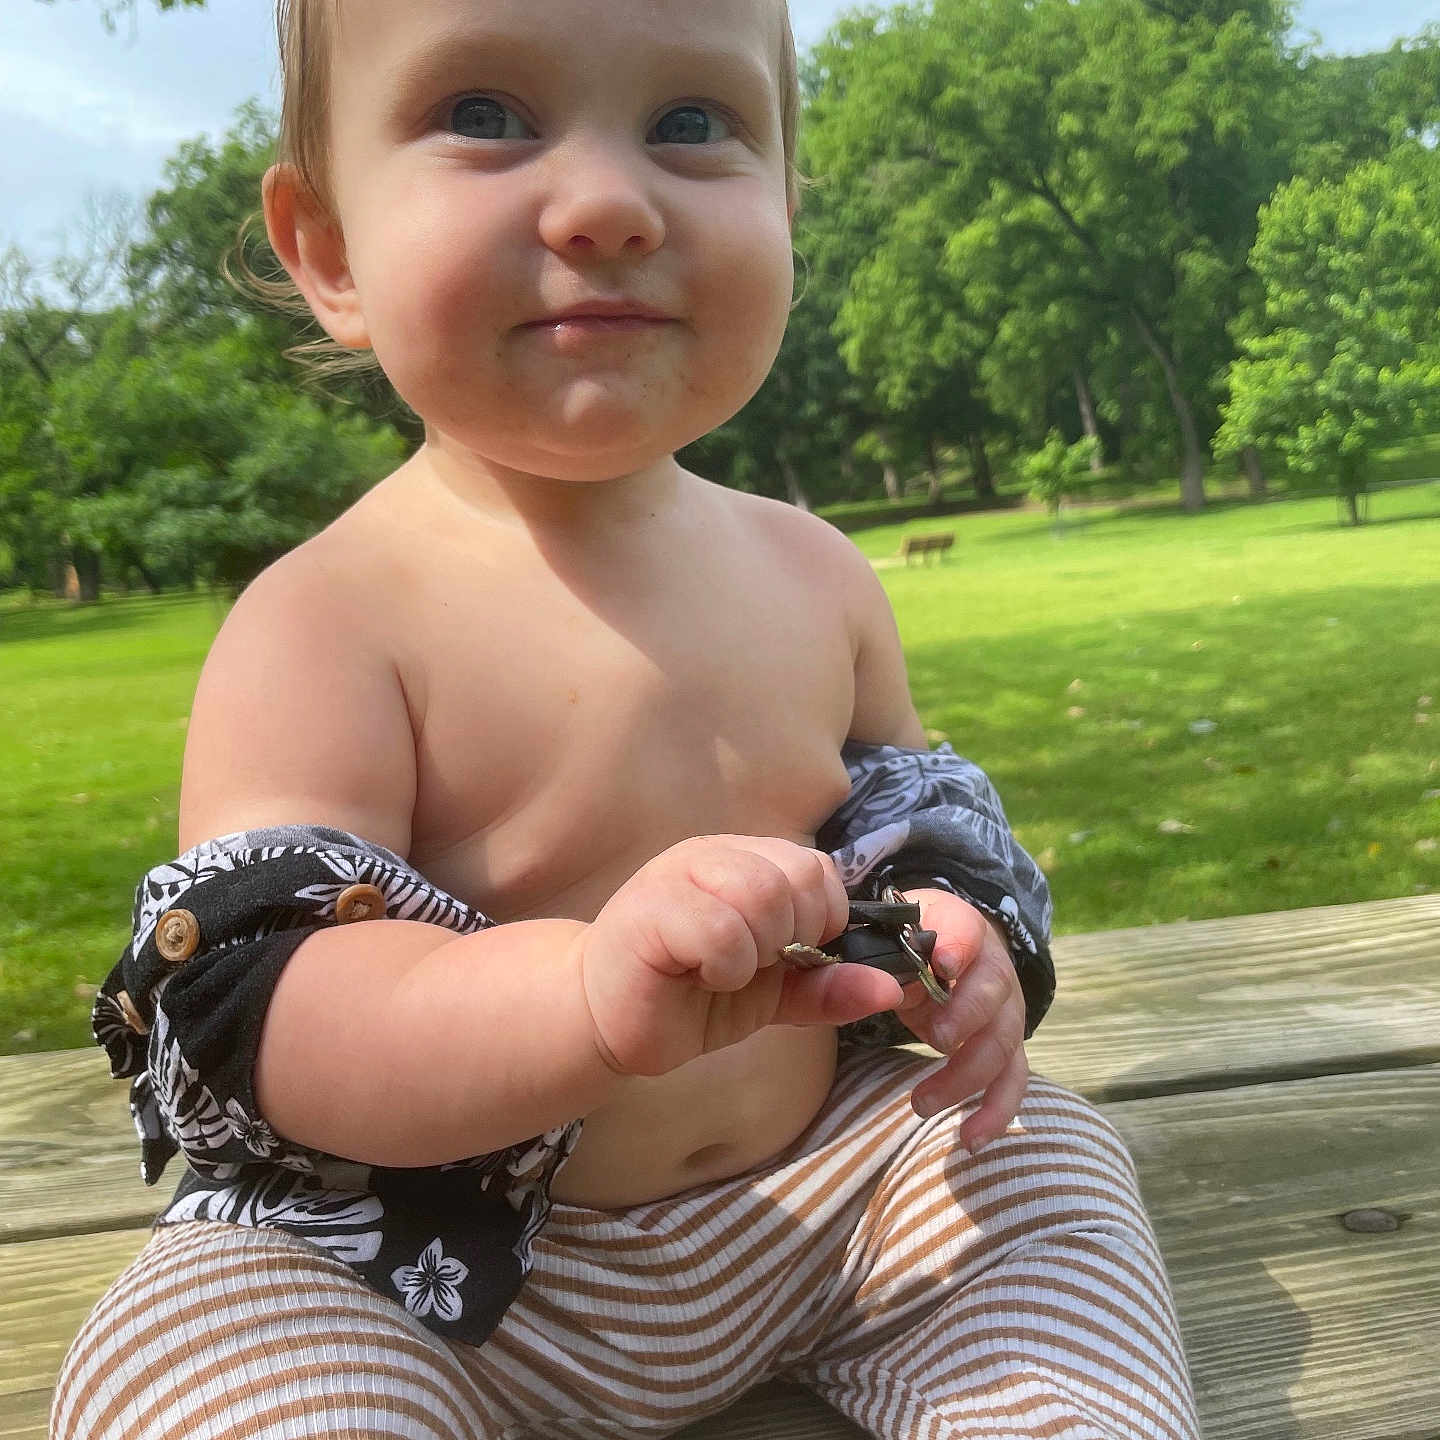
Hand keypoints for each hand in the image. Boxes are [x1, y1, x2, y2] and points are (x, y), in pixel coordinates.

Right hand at [575, 836, 904, 1077]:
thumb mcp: (775, 994)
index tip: (790, 955)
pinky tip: (700, 976)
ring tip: (724, 971)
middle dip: (793, 937)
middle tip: (756, 965)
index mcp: (745, 859)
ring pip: (762, 896)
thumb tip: (894, 989)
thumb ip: (828, 985)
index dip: (822, 920)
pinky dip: (726, 968)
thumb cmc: (690, 996)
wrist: (607, 1019)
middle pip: (799, 877)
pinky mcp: (650, 909)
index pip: (819, 868)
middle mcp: (713, 854)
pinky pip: (721, 931)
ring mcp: (677, 873)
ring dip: (757, 953)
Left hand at [892, 889, 1029, 1151]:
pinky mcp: (1009, 1047)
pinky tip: (970, 1140)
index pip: (964, 929)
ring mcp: (1007, 1010)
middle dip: (965, 1017)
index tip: (943, 963)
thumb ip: (878, 957)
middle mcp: (994, 968)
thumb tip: (872, 988)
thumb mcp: (891, 936)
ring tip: (922, 1103)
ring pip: (1001, 1043)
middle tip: (936, 1040)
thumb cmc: (913, 942)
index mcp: (960, 927)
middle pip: (991, 992)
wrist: (952, 948)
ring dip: (967, 1076)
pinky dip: (996, 1112)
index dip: (957, 945)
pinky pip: (1012, 1080)